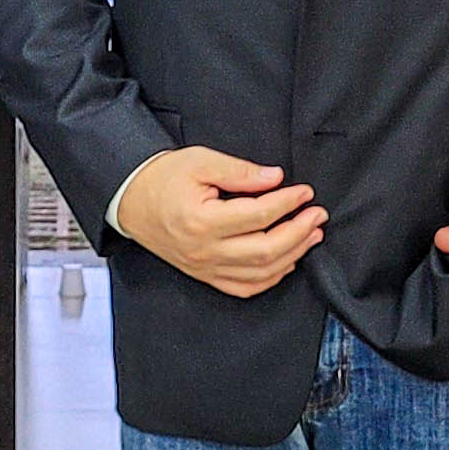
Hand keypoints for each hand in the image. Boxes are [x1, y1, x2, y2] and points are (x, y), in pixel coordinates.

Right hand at [113, 146, 324, 299]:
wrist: (131, 199)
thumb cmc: (163, 178)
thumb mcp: (200, 161)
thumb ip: (240, 171)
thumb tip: (275, 178)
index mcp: (202, 221)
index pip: (259, 216)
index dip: (288, 203)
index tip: (305, 192)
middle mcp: (204, 251)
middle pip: (266, 250)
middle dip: (300, 232)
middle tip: (317, 214)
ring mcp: (205, 268)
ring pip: (261, 273)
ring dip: (293, 254)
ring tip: (311, 235)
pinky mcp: (205, 275)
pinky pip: (245, 287)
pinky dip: (271, 277)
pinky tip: (287, 260)